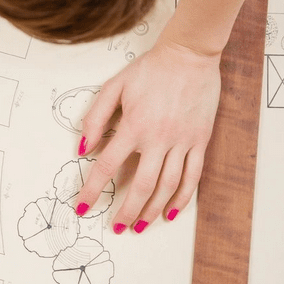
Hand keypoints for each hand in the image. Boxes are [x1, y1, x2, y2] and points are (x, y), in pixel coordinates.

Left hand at [74, 39, 220, 232]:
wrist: (189, 55)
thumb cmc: (151, 69)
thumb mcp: (115, 86)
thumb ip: (96, 117)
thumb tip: (83, 148)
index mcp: (134, 125)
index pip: (107, 167)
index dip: (92, 190)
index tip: (83, 207)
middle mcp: (159, 138)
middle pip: (141, 186)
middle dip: (127, 212)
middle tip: (117, 227)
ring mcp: (182, 141)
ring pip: (168, 186)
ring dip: (153, 210)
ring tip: (142, 225)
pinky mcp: (200, 140)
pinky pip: (193, 176)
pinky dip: (183, 198)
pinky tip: (173, 211)